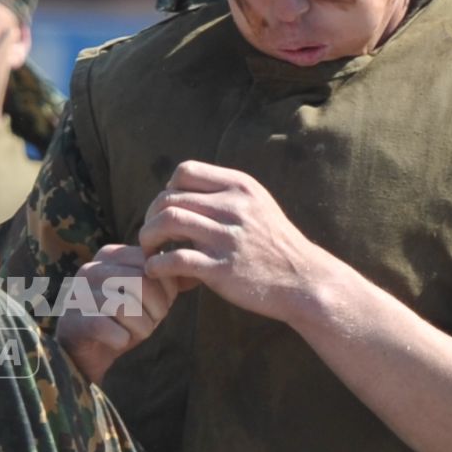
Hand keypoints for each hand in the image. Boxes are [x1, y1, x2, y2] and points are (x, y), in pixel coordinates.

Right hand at [53, 244, 184, 383]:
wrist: (86, 351)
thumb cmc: (121, 320)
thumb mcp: (146, 297)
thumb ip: (166, 281)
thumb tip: (194, 274)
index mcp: (110, 255)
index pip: (151, 262)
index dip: (166, 288)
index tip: (161, 305)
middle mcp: (91, 269)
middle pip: (141, 282)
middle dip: (157, 309)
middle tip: (152, 322)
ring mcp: (78, 295)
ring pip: (125, 306)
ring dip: (141, 327)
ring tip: (136, 333)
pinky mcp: (73, 321)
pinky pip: (109, 328)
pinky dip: (121, 340)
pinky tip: (118, 342)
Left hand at [138, 161, 332, 322]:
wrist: (304, 280)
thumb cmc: (274, 244)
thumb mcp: (257, 205)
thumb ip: (225, 193)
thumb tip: (182, 187)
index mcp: (241, 186)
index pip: (185, 171)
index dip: (166, 190)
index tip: (167, 210)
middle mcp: (234, 207)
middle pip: (169, 197)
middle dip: (150, 216)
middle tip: (150, 234)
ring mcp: (228, 238)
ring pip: (168, 222)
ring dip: (148, 236)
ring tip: (149, 250)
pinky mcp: (221, 269)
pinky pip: (174, 259)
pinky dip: (156, 264)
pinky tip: (156, 270)